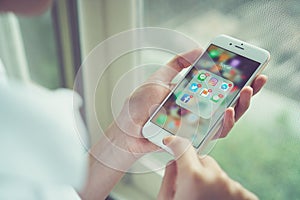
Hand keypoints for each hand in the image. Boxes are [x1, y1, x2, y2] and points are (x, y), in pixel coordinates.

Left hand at [111, 48, 266, 153]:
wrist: (126, 132)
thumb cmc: (140, 105)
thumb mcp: (159, 78)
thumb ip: (178, 64)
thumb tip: (199, 49)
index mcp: (191, 92)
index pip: (217, 83)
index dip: (233, 75)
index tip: (246, 65)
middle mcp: (198, 108)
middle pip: (227, 99)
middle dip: (245, 88)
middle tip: (257, 77)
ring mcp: (197, 123)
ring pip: (227, 116)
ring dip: (240, 104)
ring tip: (246, 89)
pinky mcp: (195, 138)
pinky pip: (215, 132)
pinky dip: (225, 122)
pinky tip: (228, 110)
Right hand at [157, 136, 257, 199]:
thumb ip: (168, 177)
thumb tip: (173, 161)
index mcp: (194, 177)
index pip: (183, 147)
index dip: (175, 143)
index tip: (171, 143)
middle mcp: (217, 178)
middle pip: (203, 160)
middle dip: (195, 168)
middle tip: (190, 187)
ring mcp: (235, 188)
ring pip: (218, 174)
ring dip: (211, 182)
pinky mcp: (247, 197)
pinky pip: (231, 186)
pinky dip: (224, 192)